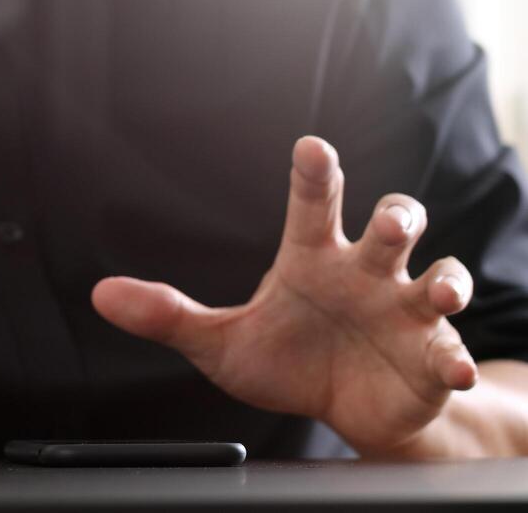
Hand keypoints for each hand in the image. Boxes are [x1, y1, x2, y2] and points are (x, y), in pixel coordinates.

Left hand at [92, 136, 478, 457]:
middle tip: (389, 221)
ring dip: (445, 279)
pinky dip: (455, 361)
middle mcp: (366, 273)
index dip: (316, 174)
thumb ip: (167, 316)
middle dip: (399, 216)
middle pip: (394, 225)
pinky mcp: (432, 359)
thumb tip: (101, 295)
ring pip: (440, 276)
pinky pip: (451, 354)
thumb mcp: (221, 342)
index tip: (312, 147)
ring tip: (438, 290)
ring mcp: (406, 313)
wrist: (346, 410)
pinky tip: (449, 371)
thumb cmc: (286, 359)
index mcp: (314, 258)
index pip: (314, 205)